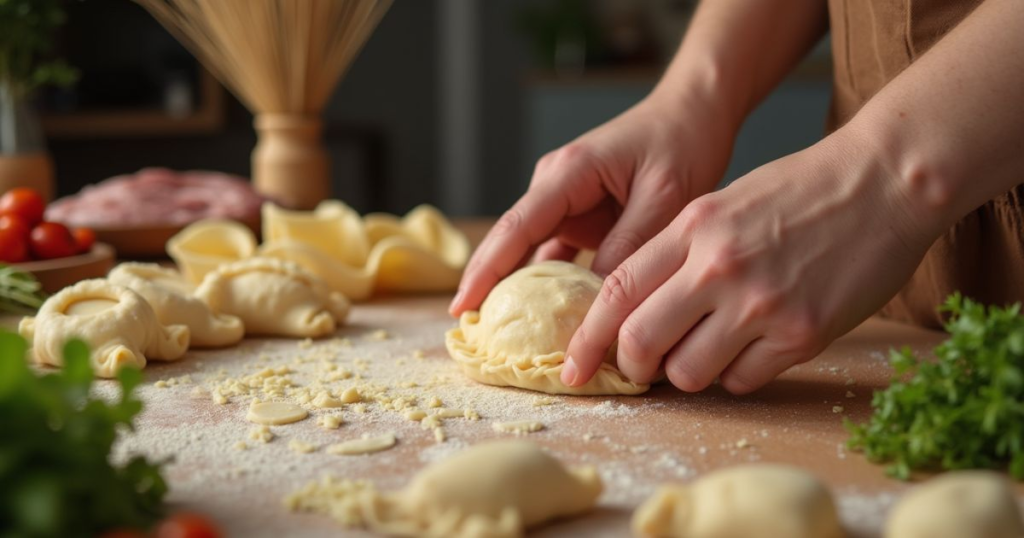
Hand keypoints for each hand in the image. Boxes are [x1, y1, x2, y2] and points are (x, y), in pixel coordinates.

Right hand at [450, 90, 736, 316]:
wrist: (692, 115)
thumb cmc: (680, 144)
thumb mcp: (663, 197)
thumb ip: (629, 246)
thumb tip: (599, 301)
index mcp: (569, 173)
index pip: (517, 226)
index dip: (487, 269)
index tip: (463, 305)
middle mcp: (555, 187)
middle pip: (512, 242)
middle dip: (487, 285)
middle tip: (469, 330)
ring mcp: (565, 204)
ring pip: (532, 255)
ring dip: (519, 292)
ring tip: (502, 336)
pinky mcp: (580, 219)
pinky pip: (557, 258)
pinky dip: (552, 288)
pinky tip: (549, 323)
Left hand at [562, 128, 937, 393]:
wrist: (885, 181)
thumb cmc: (802, 190)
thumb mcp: (722, 204)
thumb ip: (676, 250)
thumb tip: (634, 308)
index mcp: (692, 227)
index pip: (616, 291)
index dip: (586, 335)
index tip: (572, 364)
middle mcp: (718, 266)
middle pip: (640, 339)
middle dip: (630, 365)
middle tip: (638, 370)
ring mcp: (761, 302)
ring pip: (688, 372)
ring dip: (688, 373)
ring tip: (709, 350)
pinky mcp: (802, 333)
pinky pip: (743, 380)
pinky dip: (737, 375)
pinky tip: (755, 348)